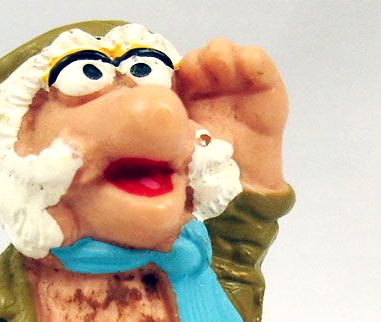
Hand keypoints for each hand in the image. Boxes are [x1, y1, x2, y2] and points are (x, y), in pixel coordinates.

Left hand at [176, 39, 288, 189]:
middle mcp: (203, 88)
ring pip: (221, 53)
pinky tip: (245, 66)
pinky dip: (250, 59)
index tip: (170, 82)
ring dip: (218, 54)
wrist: (244, 187)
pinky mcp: (262, 83)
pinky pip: (255, 61)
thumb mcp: (177, 157)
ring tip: (220, 67)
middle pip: (194, 60)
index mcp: (178, 104)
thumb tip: (141, 127)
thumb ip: (163, 140)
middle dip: (194, 61)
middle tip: (195, 73)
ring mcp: (232, 82)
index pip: (169, 77)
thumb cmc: (205, 175)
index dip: (169, 74)